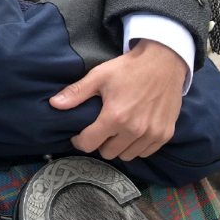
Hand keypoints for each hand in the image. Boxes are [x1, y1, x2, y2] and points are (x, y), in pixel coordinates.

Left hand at [49, 39, 185, 160]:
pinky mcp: (165, 134)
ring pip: (127, 155)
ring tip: (117, 131)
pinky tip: (133, 132)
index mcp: (115, 117)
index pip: (90, 144)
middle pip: (108, 153)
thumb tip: (54, 104)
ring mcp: (152, 134)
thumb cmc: (129, 68)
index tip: (79, 136)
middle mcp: (134, 130)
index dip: (80, 141)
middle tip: (100, 130)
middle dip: (100, 143)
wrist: (164, 63)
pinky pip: (146, 152)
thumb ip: (76, 92)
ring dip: (119, 147)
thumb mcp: (99, 76)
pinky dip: (137, 146)